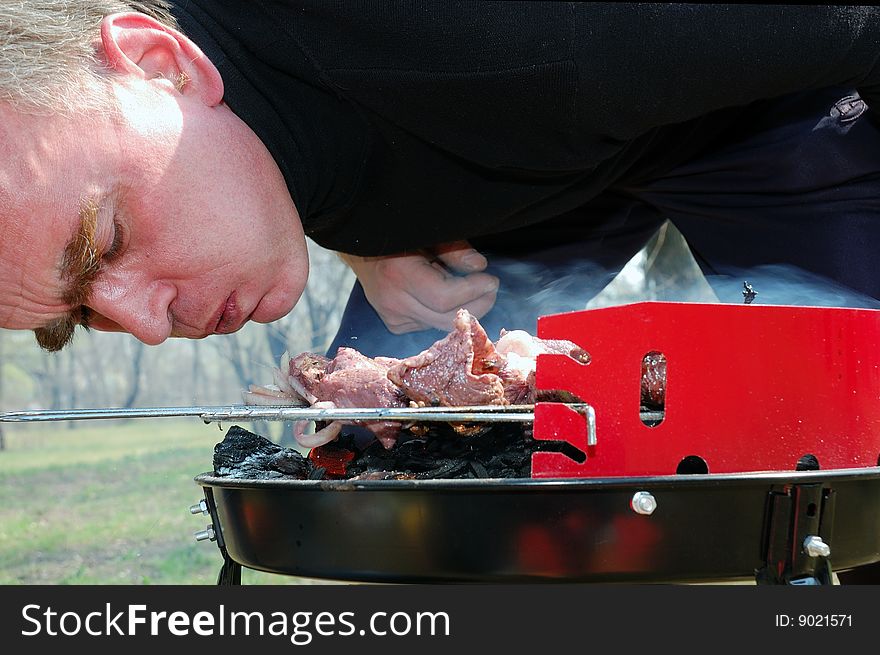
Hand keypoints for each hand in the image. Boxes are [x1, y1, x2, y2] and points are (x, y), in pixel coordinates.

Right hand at [339, 241, 498, 332]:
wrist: (361, 248)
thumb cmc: (399, 235)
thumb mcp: (428, 234)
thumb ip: (455, 250)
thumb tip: (479, 267)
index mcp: (398, 274)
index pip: (444, 298)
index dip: (473, 291)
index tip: (491, 280)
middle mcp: (393, 301)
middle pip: (445, 318)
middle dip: (477, 305)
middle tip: (491, 288)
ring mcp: (392, 317)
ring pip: (440, 325)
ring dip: (463, 308)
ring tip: (471, 288)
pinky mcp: (395, 325)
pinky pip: (430, 324)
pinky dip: (444, 312)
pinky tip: (444, 296)